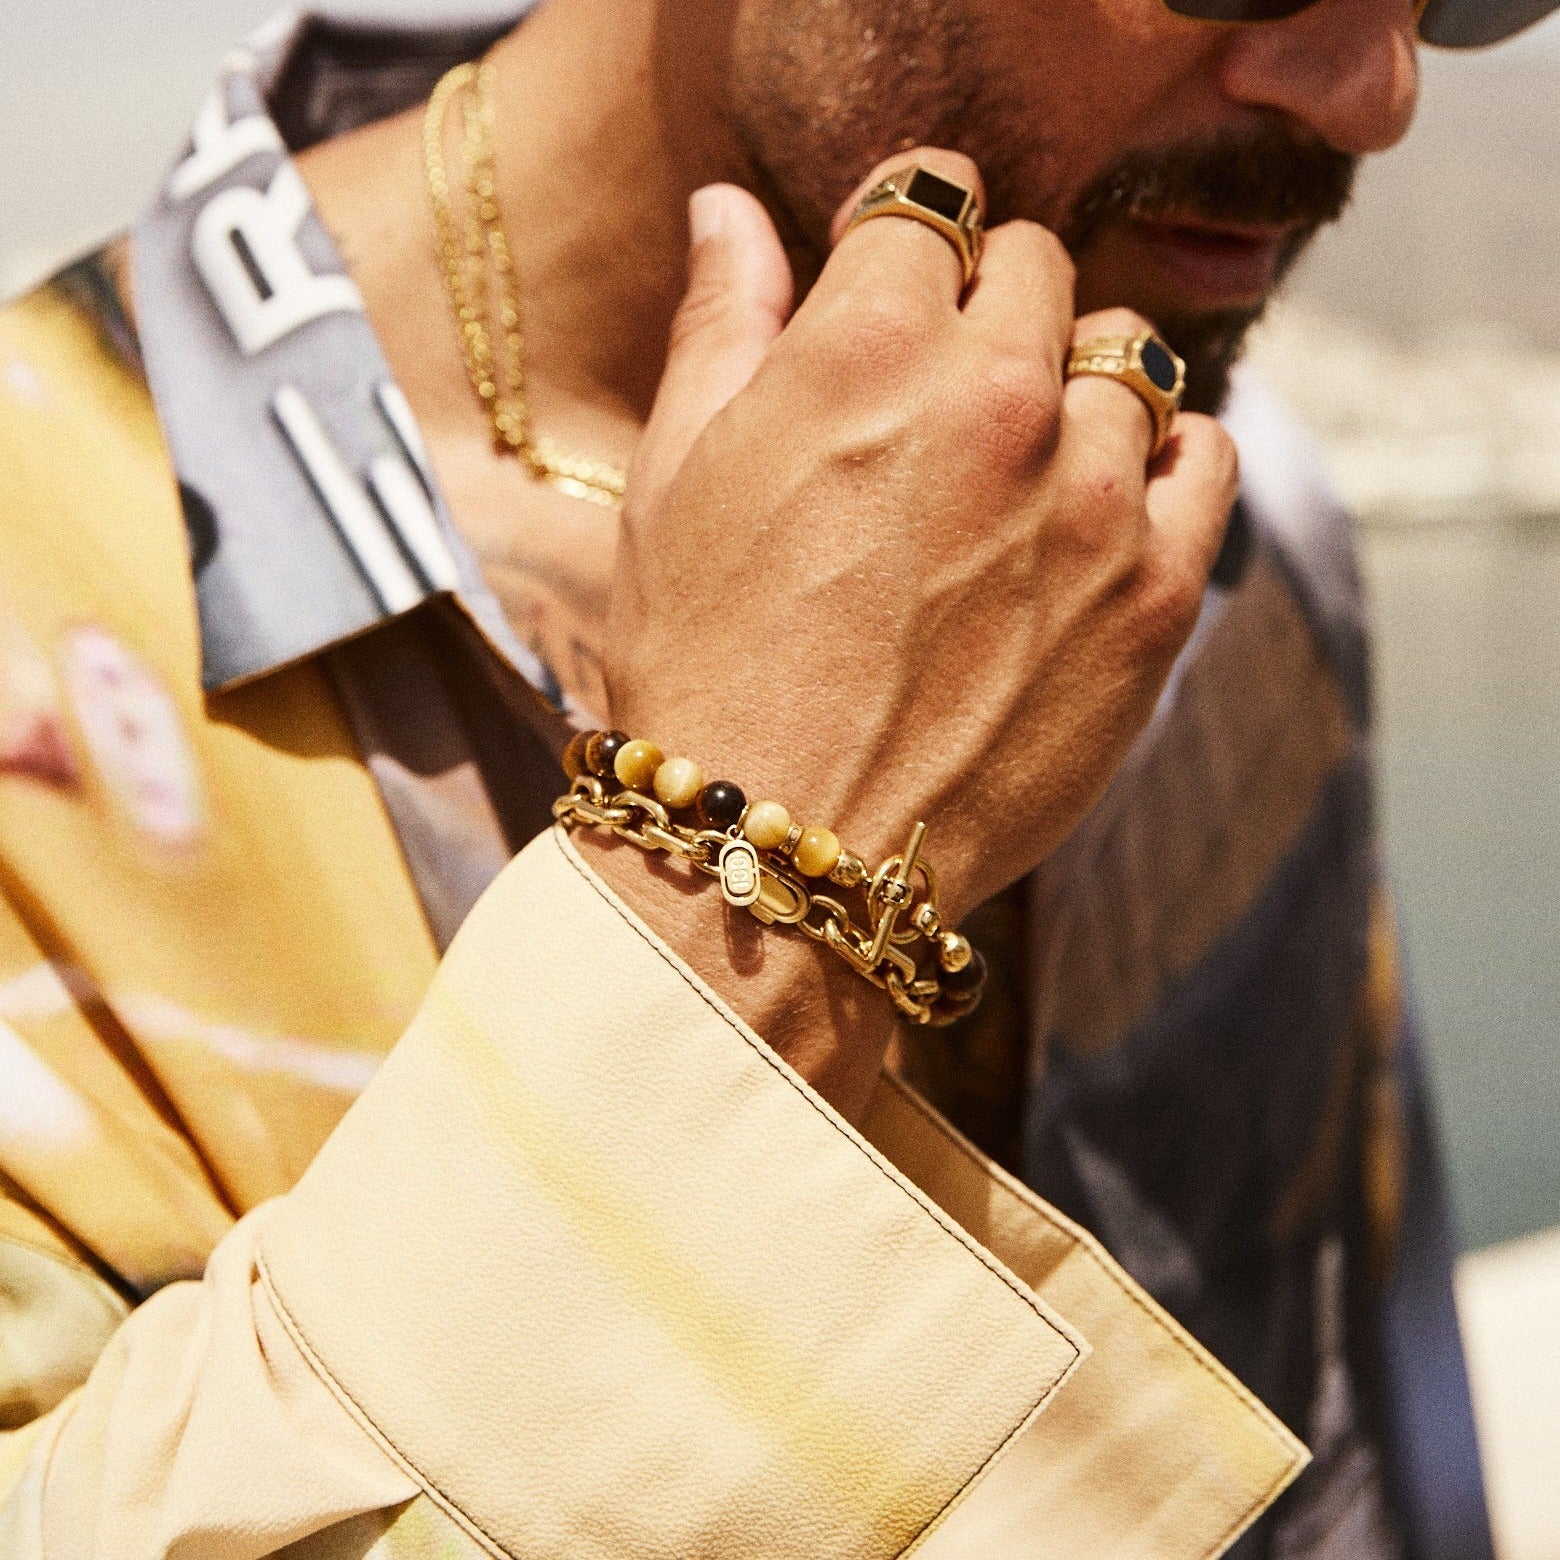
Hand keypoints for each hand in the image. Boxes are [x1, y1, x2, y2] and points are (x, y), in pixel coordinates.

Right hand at [589, 150, 1235, 1113]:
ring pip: (1128, 354)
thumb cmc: (705, 665)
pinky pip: (1207, 455)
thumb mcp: (675, 481)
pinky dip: (1165, 457)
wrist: (787, 849)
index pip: (931, 200)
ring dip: (1073, 383)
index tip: (893, 285)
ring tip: (1017, 463)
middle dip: (985, 304)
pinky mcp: (1156, 592)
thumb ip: (724, 323)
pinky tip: (1104, 502)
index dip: (903, 237)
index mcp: (868, 344)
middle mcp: (998, 395)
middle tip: (940, 392)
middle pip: (1037, 265)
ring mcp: (1094, 495)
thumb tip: (730, 209)